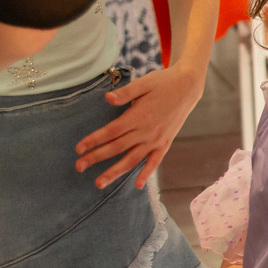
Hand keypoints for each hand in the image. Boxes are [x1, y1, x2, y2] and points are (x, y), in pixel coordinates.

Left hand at [75, 64, 203, 188]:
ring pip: (133, 159)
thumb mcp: (144, 82)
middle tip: (78, 167)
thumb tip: (107, 98)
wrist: (188, 87)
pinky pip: (155, 161)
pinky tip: (137, 185)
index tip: (78, 149)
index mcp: (139, 115)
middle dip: (97, 158)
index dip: (94, 140)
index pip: (112, 131)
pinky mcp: (165, 143)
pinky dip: (146, 173)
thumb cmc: (163, 82)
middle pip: (117, 147)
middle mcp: (147, 131)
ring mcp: (157, 139)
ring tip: (100, 183)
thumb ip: (126, 92)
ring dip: (115, 172)